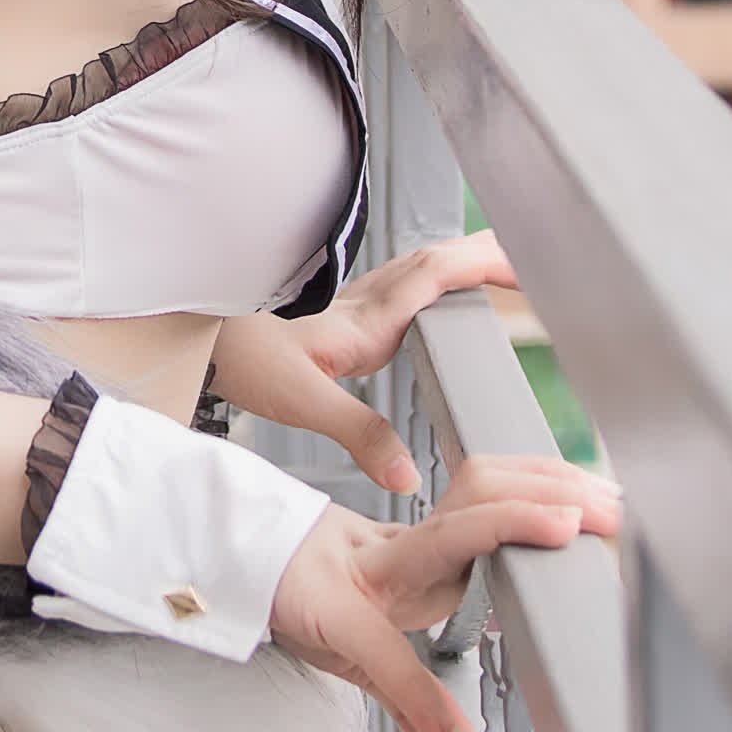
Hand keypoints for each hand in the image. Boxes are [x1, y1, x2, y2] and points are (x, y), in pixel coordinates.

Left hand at [207, 231, 517, 498]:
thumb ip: (359, 434)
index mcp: (365, 319)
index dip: (483, 267)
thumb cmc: (240, 358)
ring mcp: (354, 304)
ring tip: (509, 269)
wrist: (194, 333)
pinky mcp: (344, 315)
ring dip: (464, 261)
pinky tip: (443, 299)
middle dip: (488, 254)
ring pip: (421, 266)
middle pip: (437, 259)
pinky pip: (405, 285)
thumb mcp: (300, 402)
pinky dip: (437, 280)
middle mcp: (365, 302)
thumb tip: (408, 476)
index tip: (527, 270)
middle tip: (537, 261)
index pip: (435, 276)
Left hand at [267, 450, 622, 731]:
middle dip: (536, 507)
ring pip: (474, 485)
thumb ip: (414, 709)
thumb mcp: (345, 664)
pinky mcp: (423, 520)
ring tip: (601, 500)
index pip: (426, 578)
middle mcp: (394, 547)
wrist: (254, 552)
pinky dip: (527, 480)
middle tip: (603, 522)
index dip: (490, 556)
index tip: (557, 549)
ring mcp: (408, 527)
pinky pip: (477, 486)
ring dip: (540, 482)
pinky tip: (564, 491)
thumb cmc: (294, 598)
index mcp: (369, 587)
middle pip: (464, 511)